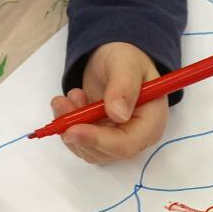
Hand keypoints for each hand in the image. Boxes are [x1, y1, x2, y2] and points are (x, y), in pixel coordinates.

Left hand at [50, 42, 168, 163]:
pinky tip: (67, 105)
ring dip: (70, 128)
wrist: (114, 60)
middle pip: (106, 152)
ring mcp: (119, 140)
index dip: (99, 141)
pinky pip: (81, 144)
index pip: (127, 144)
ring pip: (89, 150)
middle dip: (79, 133)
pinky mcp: (102, 139)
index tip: (73, 130)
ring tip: (64, 99)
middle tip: (61, 103)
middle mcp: (137, 136)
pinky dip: (68, 127)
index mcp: (152, 121)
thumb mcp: (126, 63)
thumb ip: (124, 86)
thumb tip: (118, 115)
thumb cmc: (125, 59)